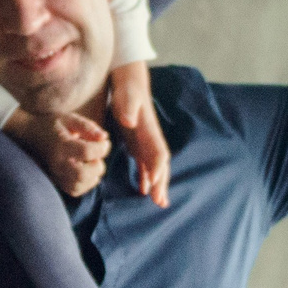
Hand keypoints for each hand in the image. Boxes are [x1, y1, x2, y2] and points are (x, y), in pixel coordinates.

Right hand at [7, 107, 109, 196]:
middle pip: (83, 174)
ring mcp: (56, 175)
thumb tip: (104, 138)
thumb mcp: (70, 119)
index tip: (103, 141)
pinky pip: (76, 190)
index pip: (87, 152)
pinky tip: (85, 170)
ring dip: (93, 174)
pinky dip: (86, 183)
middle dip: (98, 164)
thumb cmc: (52, 125)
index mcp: (61, 145)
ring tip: (90, 162)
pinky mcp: (57, 182)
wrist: (29, 135)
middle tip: (96, 155)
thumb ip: (88, 127)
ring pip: (81, 185)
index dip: (102, 147)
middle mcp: (58, 163)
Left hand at [105, 62, 170, 207]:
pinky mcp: (139, 144)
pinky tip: (145, 191)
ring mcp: (147, 143)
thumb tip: (129, 121)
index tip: (154, 182)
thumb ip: (127, 107)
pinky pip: (146, 165)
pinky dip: (147, 178)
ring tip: (159, 203)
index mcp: (150, 129)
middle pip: (160, 164)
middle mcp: (151, 139)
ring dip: (158, 184)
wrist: (131, 84)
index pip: (158, 152)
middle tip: (160, 202)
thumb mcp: (126, 95)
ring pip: (155, 168)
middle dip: (161, 182)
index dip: (157, 167)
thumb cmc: (127, 90)